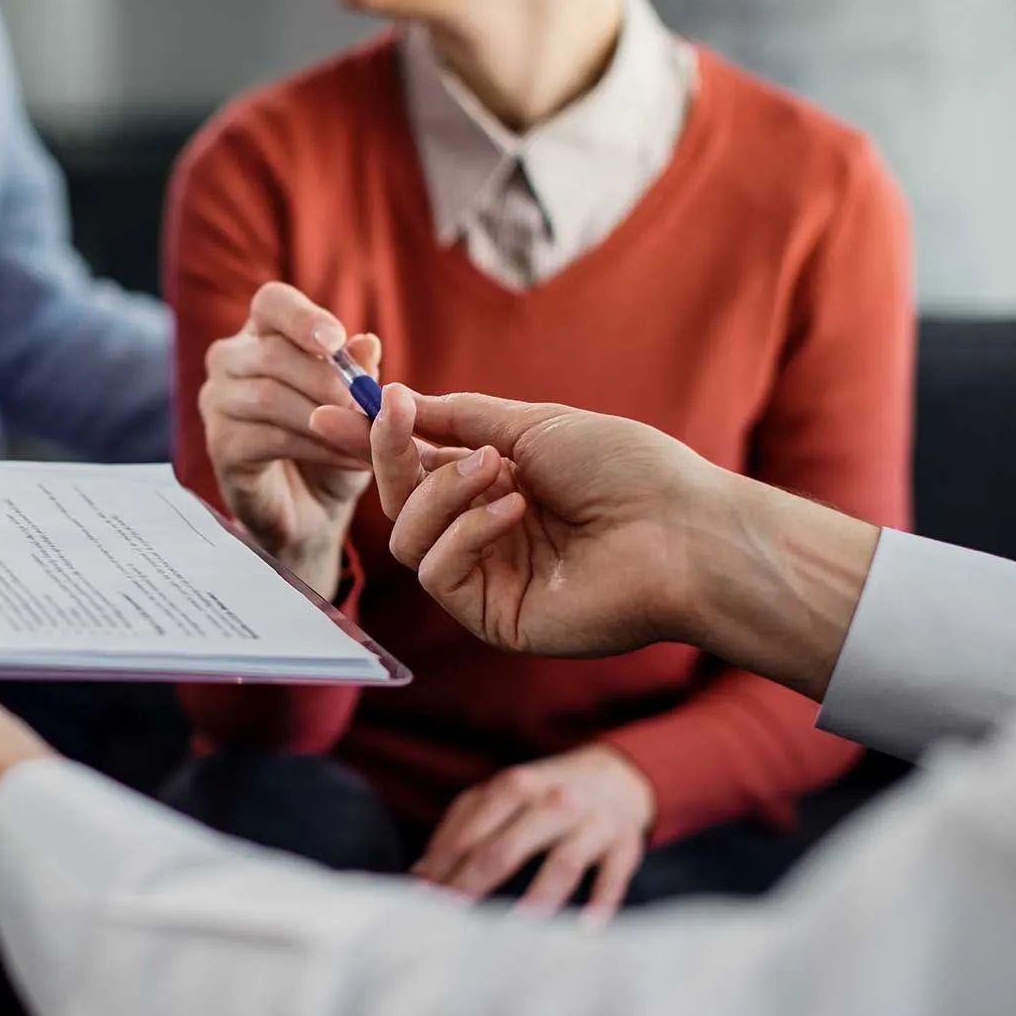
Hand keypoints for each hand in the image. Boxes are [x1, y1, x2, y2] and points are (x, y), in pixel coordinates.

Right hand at [198, 282, 381, 594]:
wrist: (313, 511)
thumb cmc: (333, 445)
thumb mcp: (356, 407)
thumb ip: (359, 374)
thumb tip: (366, 343)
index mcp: (263, 335)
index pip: (272, 303)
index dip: (302, 317)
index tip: (335, 340)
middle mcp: (230, 361)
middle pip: (272, 353)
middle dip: (327, 380)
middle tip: (368, 406)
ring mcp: (217, 403)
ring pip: (268, 396)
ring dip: (326, 418)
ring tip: (367, 437)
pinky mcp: (220, 446)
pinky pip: (268, 438)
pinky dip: (318, 448)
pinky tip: (351, 459)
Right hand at [312, 386, 879, 697]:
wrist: (683, 530)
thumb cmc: (626, 469)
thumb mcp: (532, 424)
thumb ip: (457, 418)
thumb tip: (394, 399)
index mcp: (494, 487)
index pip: (415, 465)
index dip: (374, 441)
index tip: (332, 411)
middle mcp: (483, 533)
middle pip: (398, 502)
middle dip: (391, 456)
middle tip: (396, 417)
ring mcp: (486, 577)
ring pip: (408, 537)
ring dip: (440, 491)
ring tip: (497, 470)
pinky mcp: (491, 616)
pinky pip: (438, 572)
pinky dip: (465, 531)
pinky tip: (514, 510)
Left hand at [413, 745, 652, 923]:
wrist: (616, 776)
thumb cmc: (544, 794)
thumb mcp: (503, 795)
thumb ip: (462, 826)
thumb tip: (419, 873)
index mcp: (515, 785)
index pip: (472, 830)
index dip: (444, 866)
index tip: (423, 899)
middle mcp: (554, 801)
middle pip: (508, 847)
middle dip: (475, 884)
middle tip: (452, 920)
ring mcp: (592, 822)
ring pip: (562, 862)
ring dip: (537, 898)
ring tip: (513, 933)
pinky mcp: (625, 844)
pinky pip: (613, 876)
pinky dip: (600, 903)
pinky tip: (585, 931)